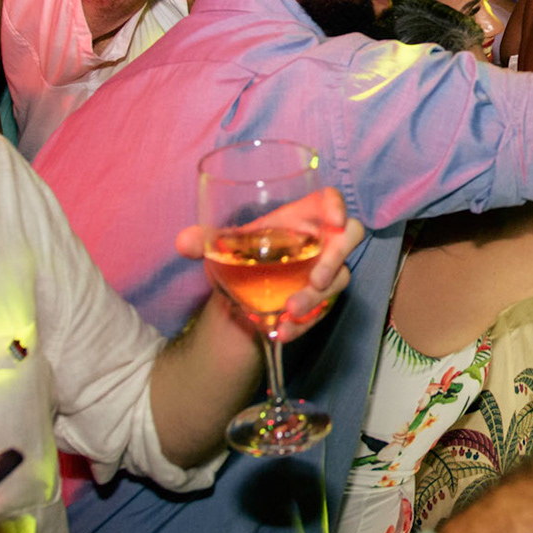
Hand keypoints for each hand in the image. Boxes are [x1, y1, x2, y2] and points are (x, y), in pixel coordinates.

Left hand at [175, 187, 362, 337]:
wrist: (240, 294)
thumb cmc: (240, 258)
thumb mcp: (221, 249)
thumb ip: (203, 242)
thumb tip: (183, 243)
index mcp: (299, 218)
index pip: (329, 200)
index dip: (337, 206)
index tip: (334, 220)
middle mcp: (319, 241)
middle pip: (349, 237)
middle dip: (336, 259)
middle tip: (316, 281)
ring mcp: (325, 271)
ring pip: (338, 279)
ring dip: (316, 299)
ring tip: (288, 313)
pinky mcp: (322, 300)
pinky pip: (324, 310)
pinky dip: (305, 323)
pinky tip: (282, 332)